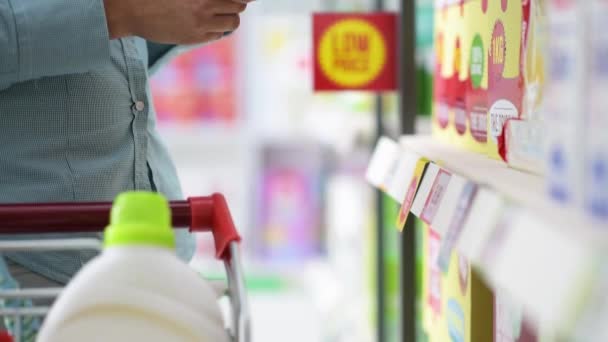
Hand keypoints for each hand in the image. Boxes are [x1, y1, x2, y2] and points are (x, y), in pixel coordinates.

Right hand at [104, 0, 251, 43]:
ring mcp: (201, 22)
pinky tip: (207, 22)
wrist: (129, 10)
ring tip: (221, 13)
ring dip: (231, 17)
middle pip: (239, 5)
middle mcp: (205, 3)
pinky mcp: (195, 37)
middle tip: (232, 1)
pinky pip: (218, 34)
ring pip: (233, 22)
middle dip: (238, 2)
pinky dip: (217, 28)